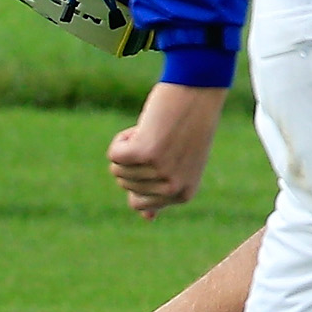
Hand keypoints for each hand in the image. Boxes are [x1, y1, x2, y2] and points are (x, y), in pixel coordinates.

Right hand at [107, 82, 224, 215]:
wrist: (197, 93)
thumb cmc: (188, 128)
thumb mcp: (179, 165)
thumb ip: (162, 192)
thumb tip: (147, 218)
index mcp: (183, 195)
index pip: (137, 204)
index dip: (139, 177)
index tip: (162, 160)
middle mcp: (173, 188)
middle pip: (124, 184)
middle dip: (135, 160)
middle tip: (162, 141)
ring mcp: (160, 172)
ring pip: (117, 168)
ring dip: (130, 147)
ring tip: (157, 132)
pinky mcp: (144, 153)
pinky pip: (114, 153)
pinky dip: (122, 139)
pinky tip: (145, 127)